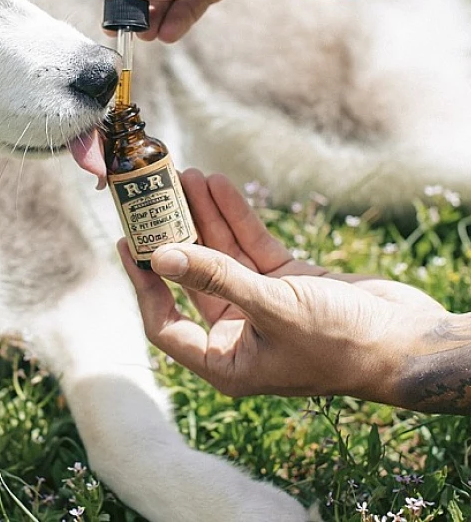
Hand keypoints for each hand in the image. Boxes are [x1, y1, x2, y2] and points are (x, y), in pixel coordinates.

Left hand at [119, 170, 449, 406]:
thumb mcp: (273, 308)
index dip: (143, 283)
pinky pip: (250, 245)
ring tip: (186, 176)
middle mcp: (238, 334)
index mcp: (226, 361)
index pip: (165, 323)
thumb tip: (162, 257)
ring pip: (220, 255)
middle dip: (175, 235)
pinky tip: (218, 186)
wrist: (408, 340)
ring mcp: (261, 305)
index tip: (129, 243)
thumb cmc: (343, 342)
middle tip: (155, 197)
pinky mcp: (285, 282)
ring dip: (203, 216)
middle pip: (191, 278)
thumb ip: (216, 279)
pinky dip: (235, 217)